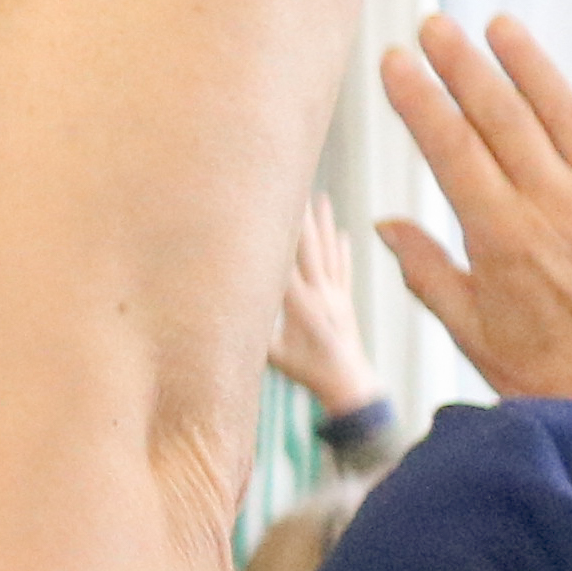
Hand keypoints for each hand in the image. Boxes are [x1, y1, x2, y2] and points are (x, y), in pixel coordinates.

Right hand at [267, 193, 379, 415]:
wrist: (351, 384)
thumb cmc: (307, 374)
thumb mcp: (273, 358)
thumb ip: (251, 335)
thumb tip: (220, 318)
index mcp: (302, 306)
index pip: (285, 262)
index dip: (277, 235)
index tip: (266, 211)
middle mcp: (322, 294)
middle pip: (310, 247)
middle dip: (302, 216)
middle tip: (297, 185)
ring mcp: (337, 295)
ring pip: (330, 251)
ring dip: (325, 223)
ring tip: (322, 197)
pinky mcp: (346, 301)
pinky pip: (344, 268)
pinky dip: (343, 249)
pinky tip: (344, 232)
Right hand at [377, 10, 571, 395]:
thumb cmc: (550, 374)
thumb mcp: (471, 332)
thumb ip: (429, 271)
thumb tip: (389, 225)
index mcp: (503, 237)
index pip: (451, 148)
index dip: (420, 100)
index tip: (395, 62)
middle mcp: (560, 207)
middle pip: (503, 117)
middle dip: (463, 66)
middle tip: (435, 26)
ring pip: (568, 114)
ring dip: (531, 65)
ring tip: (500, 27)